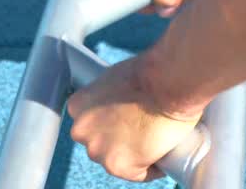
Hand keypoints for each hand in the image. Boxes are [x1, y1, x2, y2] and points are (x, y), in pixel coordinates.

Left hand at [66, 57, 203, 182]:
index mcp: (78, 106)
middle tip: (142, 130)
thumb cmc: (149, 73)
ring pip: (117, 160)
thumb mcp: (116, 78)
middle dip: (118, 139)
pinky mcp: (120, 166)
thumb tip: (121, 105)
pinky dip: (152, 168)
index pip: (90, 124)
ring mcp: (100, 150)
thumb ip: (110, 97)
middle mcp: (82, 131)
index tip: (125, 122)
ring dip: (134, 155)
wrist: (167, 82)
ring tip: (155, 143)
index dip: (109, 123)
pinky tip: (162, 156)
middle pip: (100, 143)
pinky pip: (139, 173)